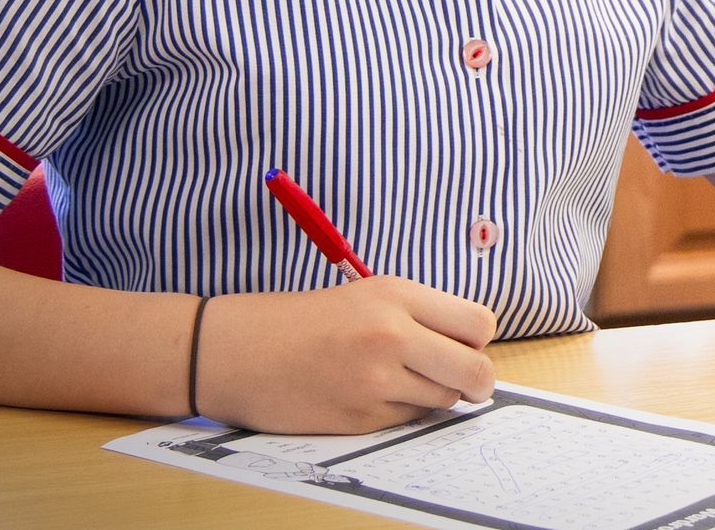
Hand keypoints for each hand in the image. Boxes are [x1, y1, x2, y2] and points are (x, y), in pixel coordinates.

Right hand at [195, 276, 496, 432]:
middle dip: (478, 382)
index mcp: (397, 295)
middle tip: (469, 385)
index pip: (479, 324)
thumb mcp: (368, 295)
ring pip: (445, 400)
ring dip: (435, 396)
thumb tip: (471, 348)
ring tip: (401, 382)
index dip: (478, 341)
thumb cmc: (301, 321)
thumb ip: (420, 316)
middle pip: (475, 370)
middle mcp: (392, 335)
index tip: (466, 347)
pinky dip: (401, 413)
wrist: (235, 351)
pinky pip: (407, 420)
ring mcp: (375, 380)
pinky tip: (370, 396)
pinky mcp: (359, 418)